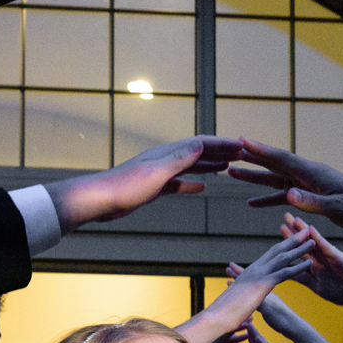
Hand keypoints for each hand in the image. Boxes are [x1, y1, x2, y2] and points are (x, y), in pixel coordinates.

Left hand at [46, 136, 243, 231]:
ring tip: (228, 166)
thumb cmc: (125, 187)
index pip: (201, 143)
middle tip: (242, 154)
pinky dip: (192, 184)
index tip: (242, 146)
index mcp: (168, 153)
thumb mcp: (157, 172)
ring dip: (209, 165)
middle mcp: (165, 159)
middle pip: (198, 152)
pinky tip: (202, 187)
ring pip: (190, 166)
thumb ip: (180, 158)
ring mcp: (159, 173)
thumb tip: (202, 143)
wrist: (99, 200)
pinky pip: (178, 183)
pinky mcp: (153, 187)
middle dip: (220, 151)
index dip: (223, 144)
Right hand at [178, 230, 316, 342]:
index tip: (295, 238)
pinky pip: (284, 273)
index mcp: (250, 272)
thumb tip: (246, 297)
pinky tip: (310, 263)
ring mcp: (258, 275)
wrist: (216, 317)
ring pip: (283, 257)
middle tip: (306, 229)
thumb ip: (245, 294)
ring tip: (313, 240)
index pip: (270, 255)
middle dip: (293, 239)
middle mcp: (255, 269)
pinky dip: (298, 267)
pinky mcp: (262, 284)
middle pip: (277, 250)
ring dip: (299, 248)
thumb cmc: (224, 311)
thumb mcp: (239, 299)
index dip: (284, 245)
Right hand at [226, 139, 342, 229]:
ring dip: (254, 178)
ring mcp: (306, 185)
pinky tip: (253, 202)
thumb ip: (311, 201)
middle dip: (250, 157)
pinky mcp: (308, 196)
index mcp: (312, 173)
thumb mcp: (336, 207)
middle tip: (228, 151)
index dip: (260, 150)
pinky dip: (268, 199)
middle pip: (273, 164)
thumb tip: (288, 194)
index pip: (281, 159)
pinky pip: (282, 196)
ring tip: (232, 174)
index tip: (241, 140)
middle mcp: (306, 175)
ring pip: (274, 179)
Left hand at [279, 213, 342, 315]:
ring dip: (303, 229)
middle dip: (295, 229)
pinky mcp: (338, 258)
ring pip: (313, 241)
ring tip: (294, 217)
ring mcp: (330, 256)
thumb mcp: (316, 286)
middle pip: (305, 241)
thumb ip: (303, 278)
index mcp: (316, 264)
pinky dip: (317, 238)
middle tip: (285, 214)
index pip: (301, 250)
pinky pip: (325, 247)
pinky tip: (310, 229)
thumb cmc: (342, 292)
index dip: (290, 239)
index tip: (282, 226)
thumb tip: (287, 275)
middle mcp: (322, 257)